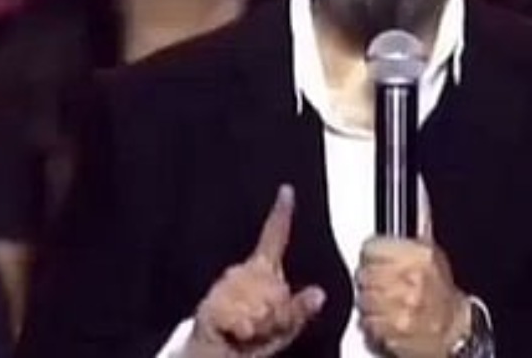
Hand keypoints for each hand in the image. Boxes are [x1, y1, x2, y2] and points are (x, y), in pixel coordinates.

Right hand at [186, 185, 325, 357]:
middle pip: (276, 290)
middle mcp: (243, 272)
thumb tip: (319, 294)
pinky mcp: (212, 304)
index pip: (274, 237)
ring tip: (247, 330)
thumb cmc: (251, 340)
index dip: (281, 213)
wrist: (216, 355)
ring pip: (260, 306)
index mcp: (263, 271)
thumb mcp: (283, 328)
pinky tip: (236, 333)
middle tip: (262, 326)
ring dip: (259, 326)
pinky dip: (244, 332)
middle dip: (277, 315)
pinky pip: (242, 318)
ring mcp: (226, 286)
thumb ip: (300, 311)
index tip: (287, 190)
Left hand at [355, 222, 469, 357]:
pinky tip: (386, 315)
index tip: (374, 256)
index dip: (371, 253)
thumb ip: (410, 234)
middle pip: (364, 273)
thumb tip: (406, 199)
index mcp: (421, 256)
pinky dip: (372, 320)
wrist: (454, 328)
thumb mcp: (431, 255)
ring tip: (385, 299)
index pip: (372, 247)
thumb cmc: (442, 292)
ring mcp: (401, 307)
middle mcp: (411, 280)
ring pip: (362, 298)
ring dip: (369, 300)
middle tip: (380, 280)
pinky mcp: (393, 330)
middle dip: (368, 277)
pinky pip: (367, 321)